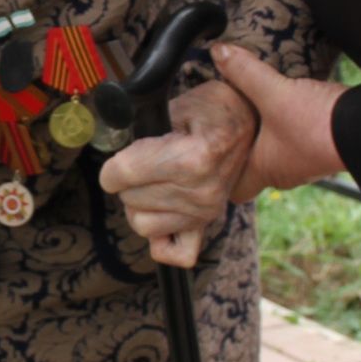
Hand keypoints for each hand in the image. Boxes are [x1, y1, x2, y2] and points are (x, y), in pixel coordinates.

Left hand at [98, 79, 257, 267]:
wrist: (248, 119)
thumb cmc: (210, 109)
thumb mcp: (174, 108)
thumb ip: (141, 133)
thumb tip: (115, 157)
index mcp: (191, 160)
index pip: (123, 175)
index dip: (113, 166)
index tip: (121, 157)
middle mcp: (200, 193)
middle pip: (129, 199)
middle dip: (127, 181)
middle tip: (145, 164)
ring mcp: (205, 212)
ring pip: (142, 224)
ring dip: (140, 204)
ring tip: (153, 183)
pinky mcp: (207, 223)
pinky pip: (177, 253)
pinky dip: (163, 240)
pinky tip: (161, 214)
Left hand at [211, 44, 346, 198]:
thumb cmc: (316, 123)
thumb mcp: (274, 92)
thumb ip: (245, 72)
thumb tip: (218, 53)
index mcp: (265, 169)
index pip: (236, 190)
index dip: (221, 177)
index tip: (210, 157)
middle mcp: (285, 172)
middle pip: (255, 170)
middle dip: (242, 152)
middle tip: (226, 132)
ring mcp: (307, 164)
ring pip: (278, 156)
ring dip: (267, 140)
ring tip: (253, 117)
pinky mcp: (324, 149)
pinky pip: (298, 144)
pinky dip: (289, 131)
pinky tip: (287, 111)